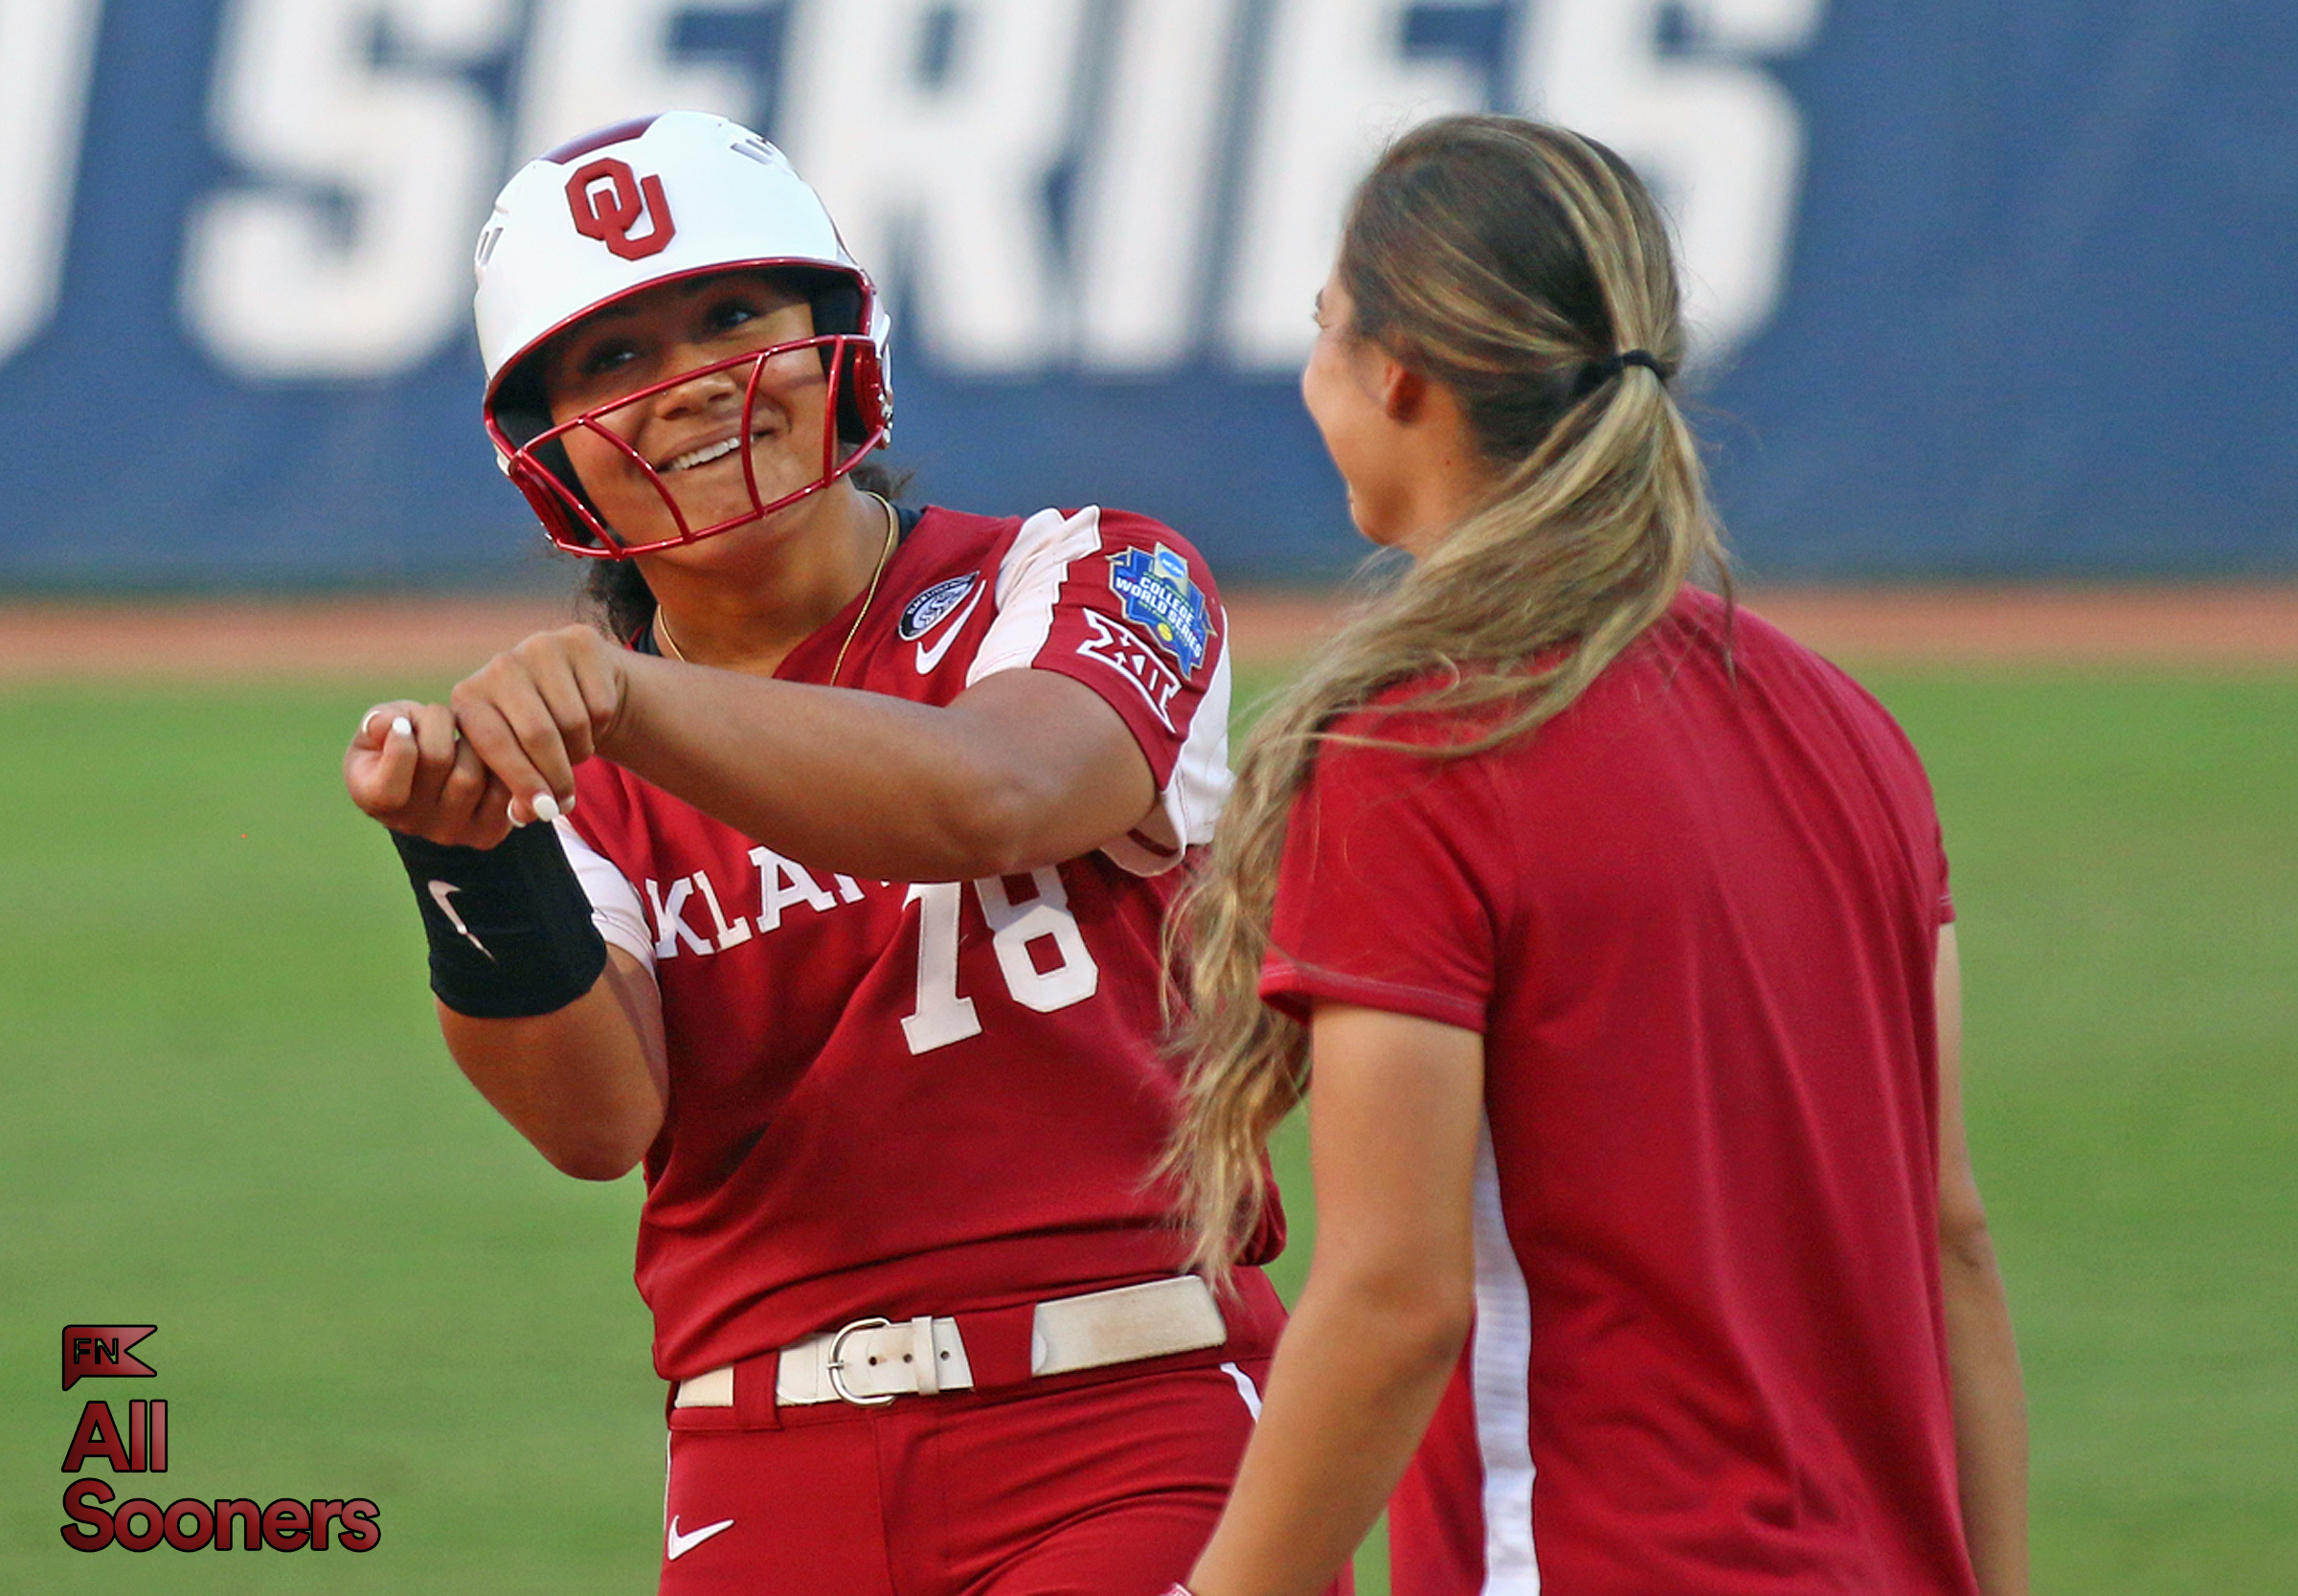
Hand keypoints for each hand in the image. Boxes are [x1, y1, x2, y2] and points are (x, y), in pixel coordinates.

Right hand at [344, 700, 515, 847]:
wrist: (432, 781)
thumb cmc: (400, 742)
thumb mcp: (380, 727)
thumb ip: (380, 722)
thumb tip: (391, 724)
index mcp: (373, 799)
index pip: (387, 785)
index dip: (399, 743)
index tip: (403, 723)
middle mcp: (411, 824)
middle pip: (438, 762)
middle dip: (441, 726)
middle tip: (441, 716)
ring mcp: (450, 832)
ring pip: (472, 775)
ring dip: (471, 743)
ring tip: (461, 736)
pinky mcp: (486, 832)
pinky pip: (501, 791)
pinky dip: (497, 764)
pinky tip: (483, 754)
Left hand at [450, 625, 628, 824]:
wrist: (576, 685)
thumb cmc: (535, 734)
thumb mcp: (514, 761)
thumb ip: (514, 791)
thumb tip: (529, 813)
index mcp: (469, 697)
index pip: (496, 745)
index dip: (522, 782)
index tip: (543, 812)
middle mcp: (498, 665)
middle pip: (538, 735)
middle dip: (556, 776)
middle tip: (566, 800)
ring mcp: (538, 647)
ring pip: (574, 721)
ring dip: (581, 750)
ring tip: (575, 751)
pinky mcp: (579, 641)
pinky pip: (601, 703)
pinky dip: (602, 726)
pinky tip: (591, 722)